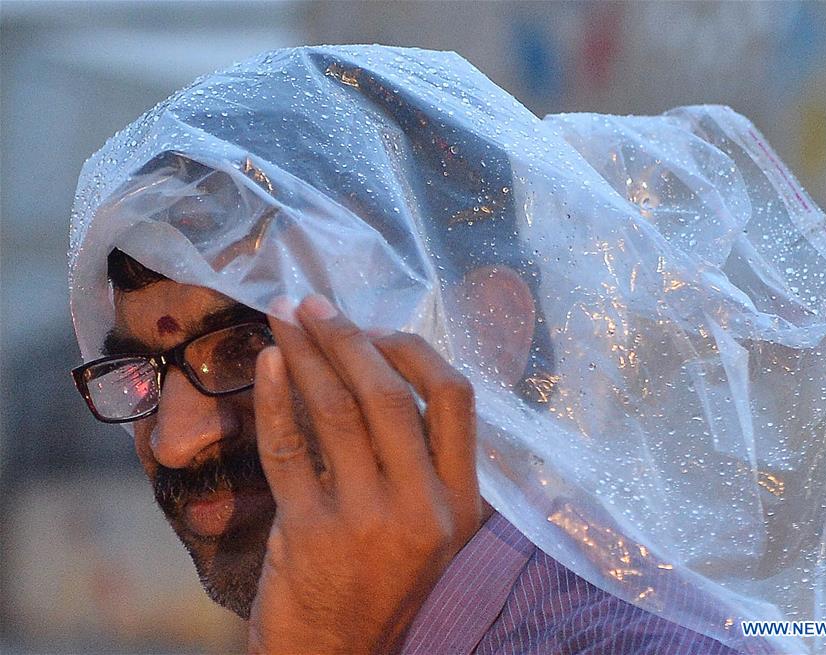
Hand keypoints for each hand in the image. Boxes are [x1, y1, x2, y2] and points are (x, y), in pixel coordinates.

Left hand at [247, 294, 482, 654]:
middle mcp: (423, 507)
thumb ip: (415, 461)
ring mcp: (367, 520)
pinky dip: (276, 398)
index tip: (376, 329)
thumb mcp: (424, 528)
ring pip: (337, 411)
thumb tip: (376, 372)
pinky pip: (289, 449)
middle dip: (348, 337)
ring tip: (285, 317)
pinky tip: (270, 363)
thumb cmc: (381, 587)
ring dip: (308, 354)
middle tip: (314, 305)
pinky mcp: (310, 533)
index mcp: (461, 501)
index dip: (412, 349)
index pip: (454, 398)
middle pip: (389, 394)